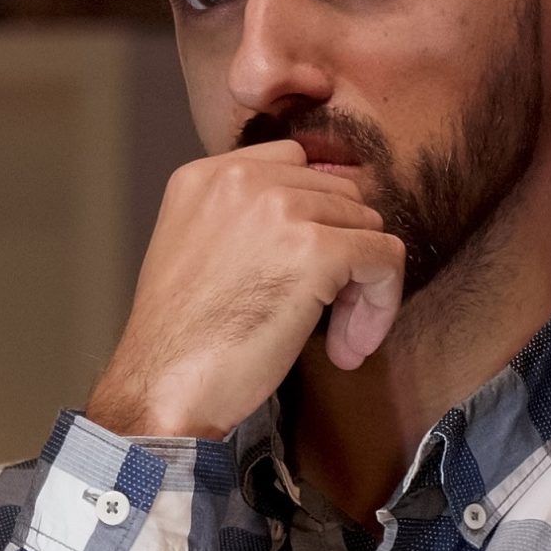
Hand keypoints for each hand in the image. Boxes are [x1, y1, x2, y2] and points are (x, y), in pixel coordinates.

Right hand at [83, 140, 405, 439]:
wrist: (165, 386)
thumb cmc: (181, 340)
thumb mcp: (194, 249)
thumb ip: (243, 220)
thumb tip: (322, 220)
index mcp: (206, 175)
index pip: (297, 165)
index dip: (316, 217)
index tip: (311, 270)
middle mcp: (242, 179)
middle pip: (340, 195)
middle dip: (344, 254)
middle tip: (326, 315)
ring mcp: (281, 209)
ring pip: (368, 227)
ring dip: (363, 285)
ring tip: (337, 336)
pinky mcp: (316, 250)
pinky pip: (385, 259)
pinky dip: (381, 304)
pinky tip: (350, 344)